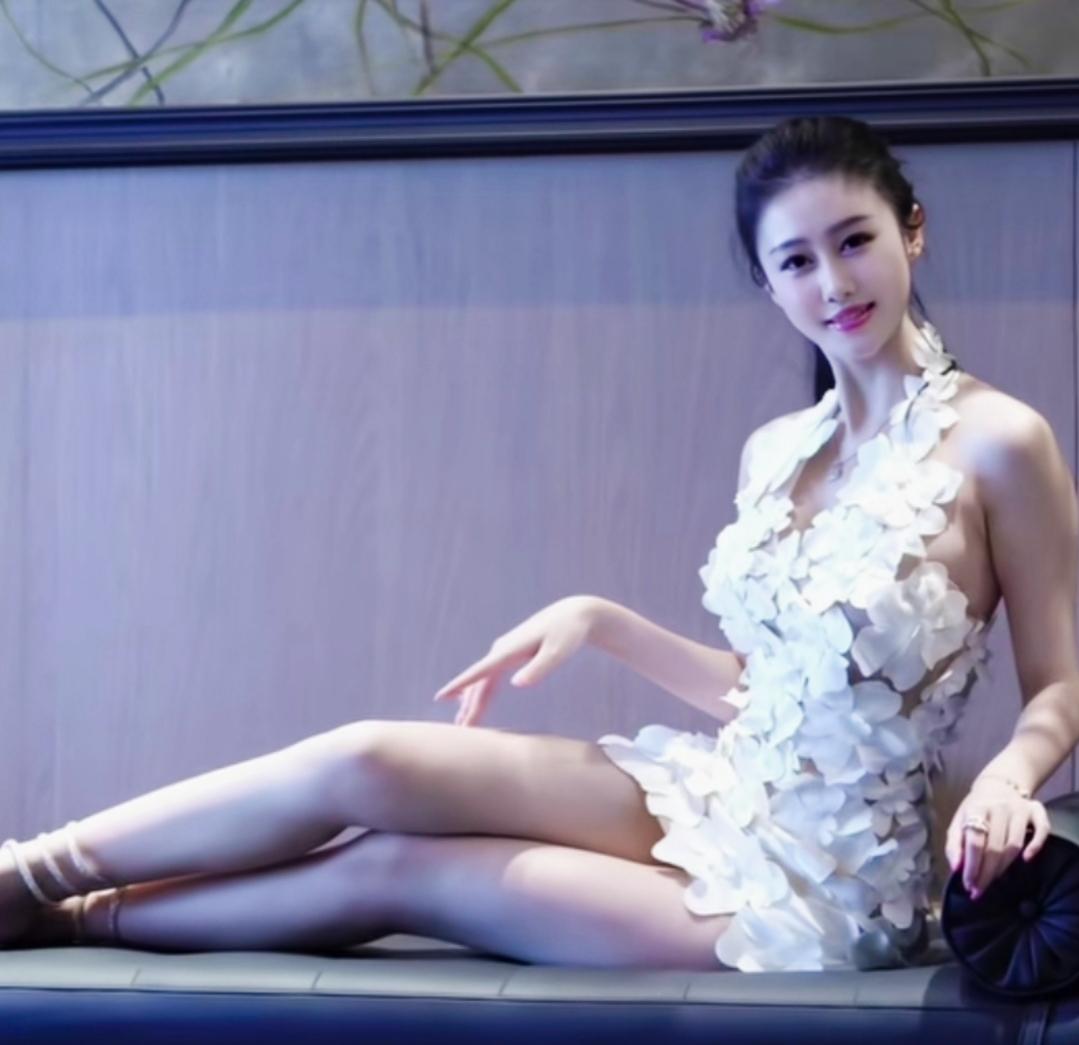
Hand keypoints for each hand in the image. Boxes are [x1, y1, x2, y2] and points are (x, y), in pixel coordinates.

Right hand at [432, 595, 601, 726]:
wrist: (575, 615)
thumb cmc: (568, 634)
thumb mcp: (558, 652)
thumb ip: (539, 669)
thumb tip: (517, 684)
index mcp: (510, 650)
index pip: (481, 671)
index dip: (460, 684)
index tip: (441, 696)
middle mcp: (502, 650)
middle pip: (480, 682)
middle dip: (469, 706)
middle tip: (460, 730)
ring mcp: (505, 651)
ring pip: (484, 681)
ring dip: (472, 701)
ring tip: (462, 723)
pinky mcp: (511, 653)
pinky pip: (490, 676)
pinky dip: (480, 690)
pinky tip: (468, 699)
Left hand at [945, 778, 1050, 899]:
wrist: (998, 785)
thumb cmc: (976, 809)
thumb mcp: (958, 820)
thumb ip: (954, 844)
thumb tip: (956, 868)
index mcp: (976, 809)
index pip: (974, 841)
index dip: (971, 866)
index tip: (968, 885)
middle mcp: (999, 808)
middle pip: (994, 847)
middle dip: (986, 873)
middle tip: (979, 891)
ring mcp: (1019, 809)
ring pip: (1014, 844)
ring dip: (1003, 867)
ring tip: (993, 880)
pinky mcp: (1037, 811)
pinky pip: (1042, 830)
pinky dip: (1036, 846)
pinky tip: (1027, 860)